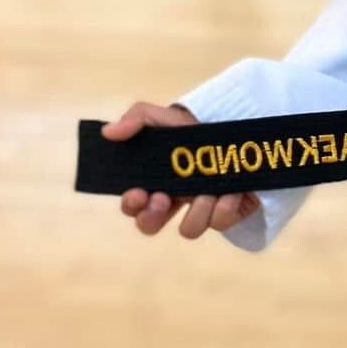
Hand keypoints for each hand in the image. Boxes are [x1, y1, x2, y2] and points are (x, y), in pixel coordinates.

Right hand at [103, 101, 261, 239]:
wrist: (238, 132)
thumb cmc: (194, 130)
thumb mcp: (165, 117)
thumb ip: (137, 119)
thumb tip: (109, 131)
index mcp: (155, 183)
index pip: (133, 206)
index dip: (131, 205)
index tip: (138, 193)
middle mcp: (176, 201)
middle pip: (150, 226)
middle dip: (152, 217)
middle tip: (162, 198)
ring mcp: (201, 209)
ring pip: (188, 230)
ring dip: (195, 212)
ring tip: (206, 191)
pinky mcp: (229, 213)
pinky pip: (221, 223)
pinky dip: (224, 208)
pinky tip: (231, 191)